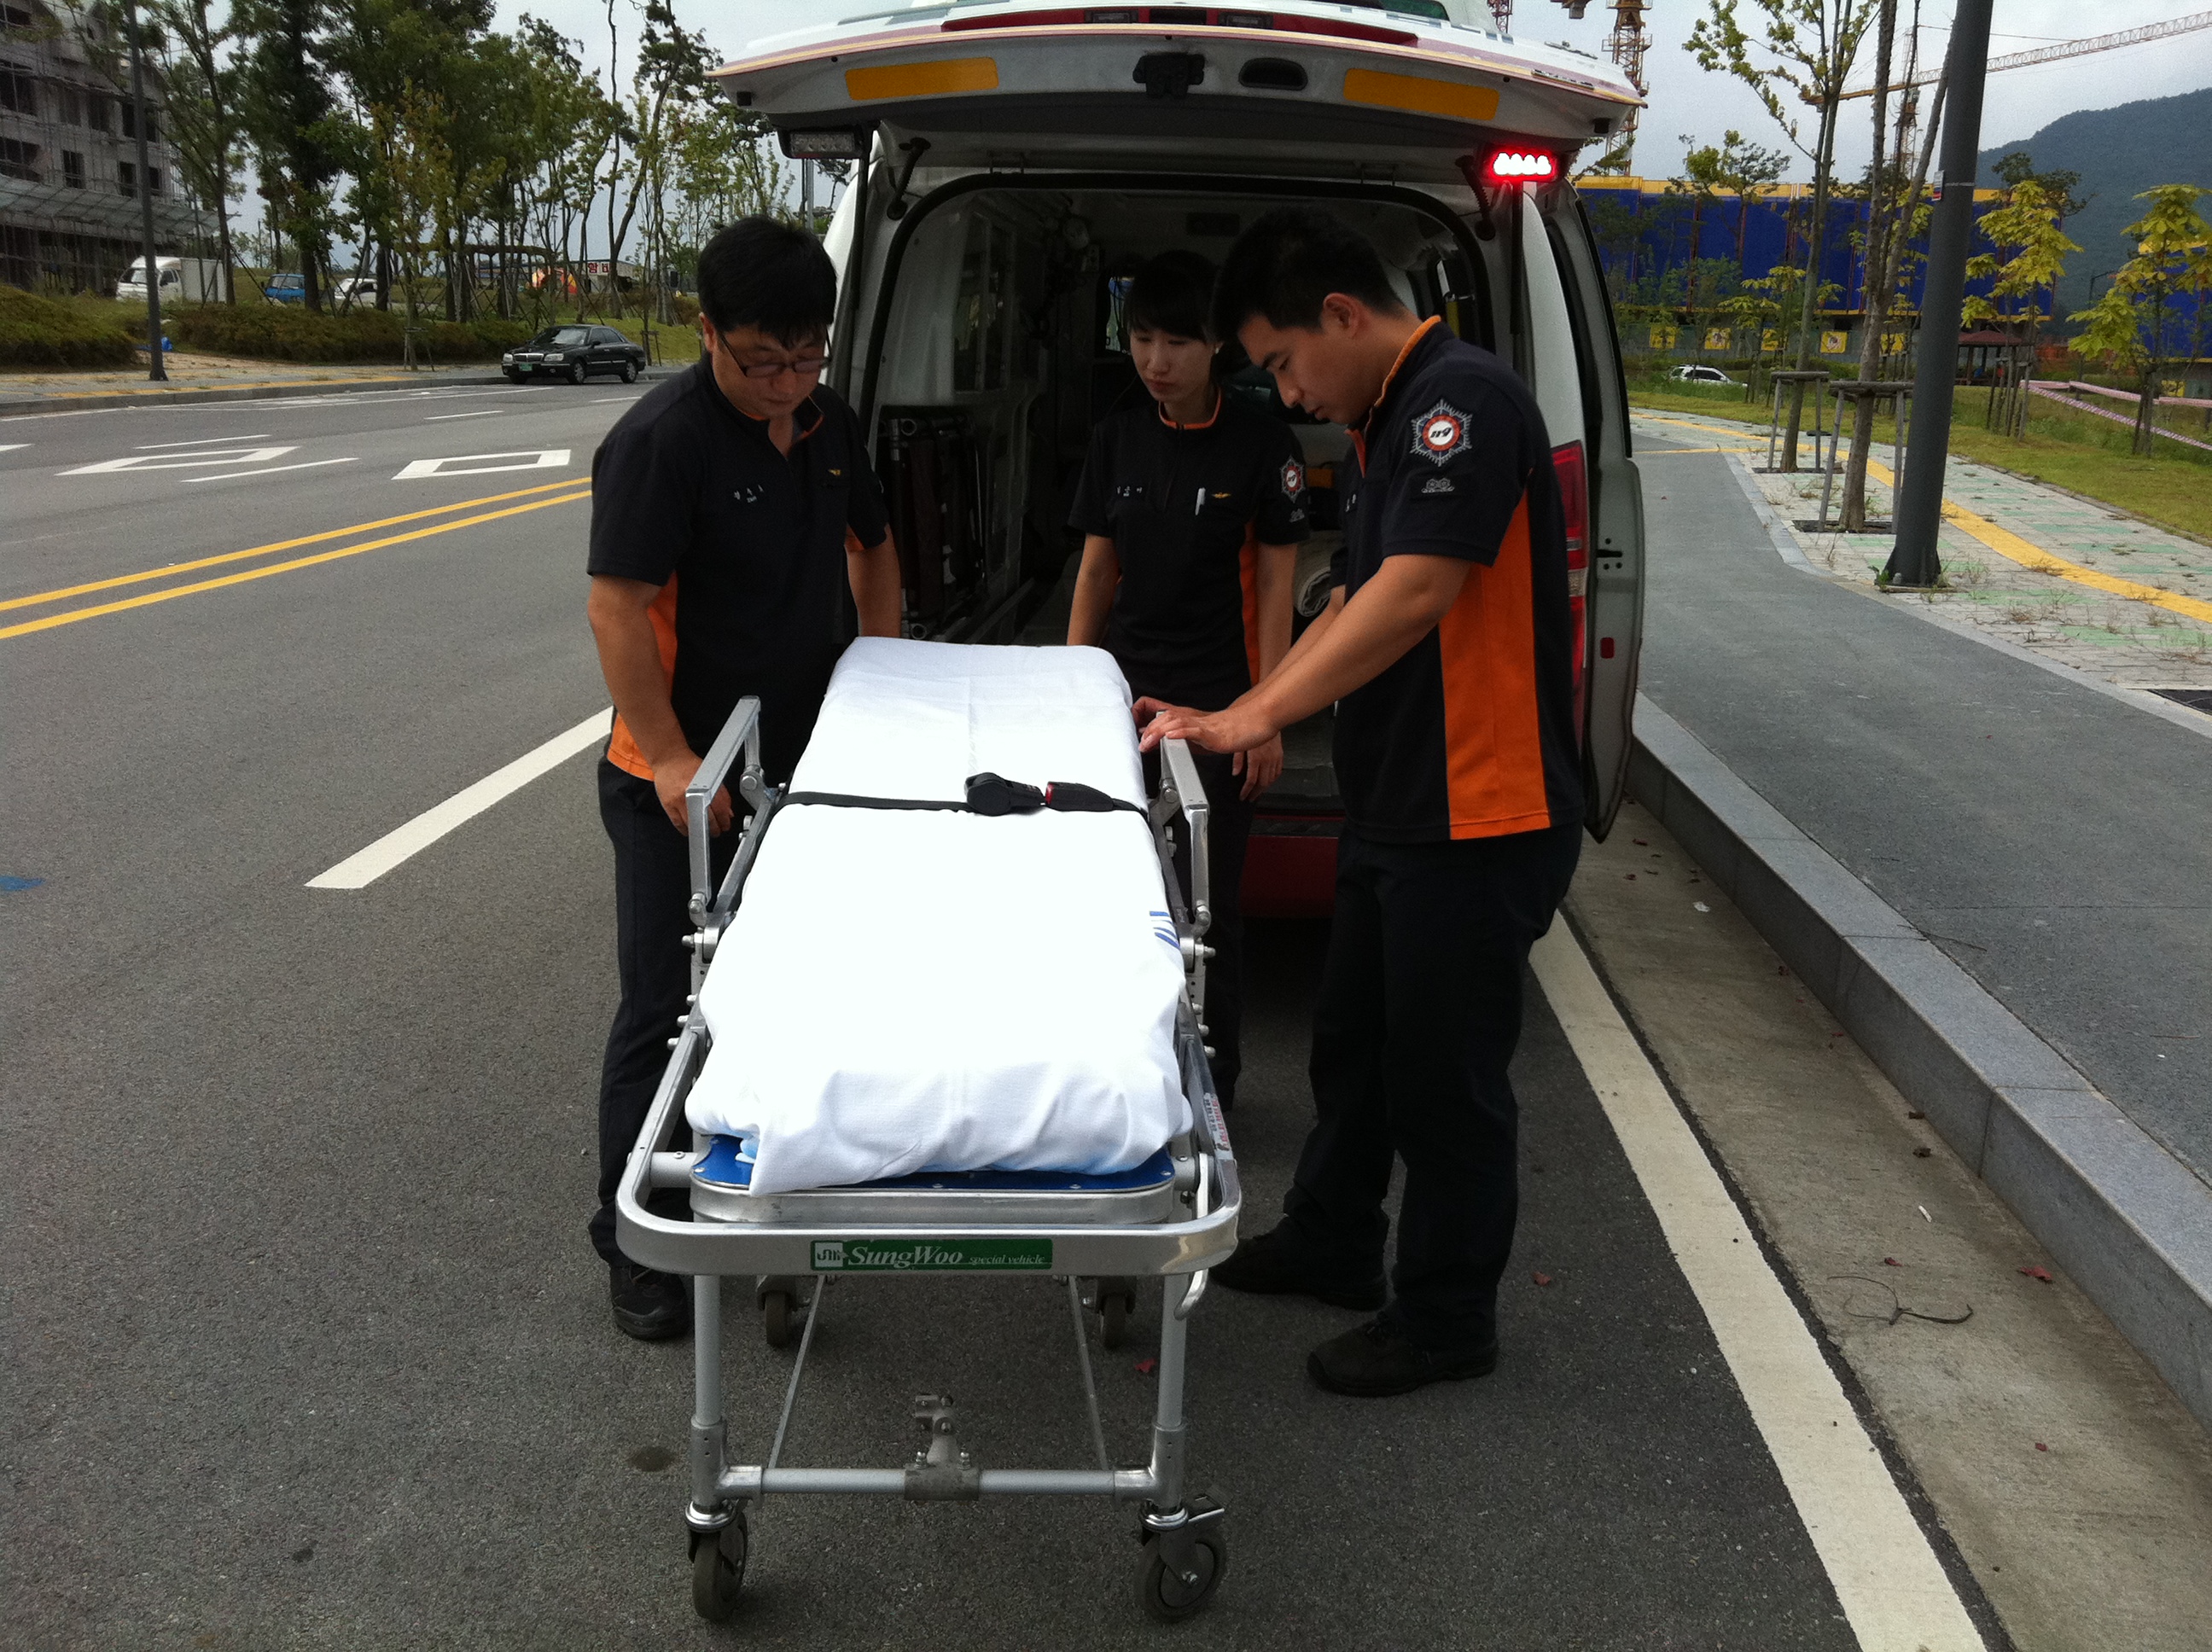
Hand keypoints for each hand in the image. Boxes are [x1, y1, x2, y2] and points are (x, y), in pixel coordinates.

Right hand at [653, 750, 733, 836]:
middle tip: (717, 830)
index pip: (720, 809)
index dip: (724, 820)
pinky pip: (678, 824)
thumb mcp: (711, 775)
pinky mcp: (668, 805)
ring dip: (701, 831)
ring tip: (705, 830)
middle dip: (715, 828)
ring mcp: (679, 801)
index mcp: (705, 785)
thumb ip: (721, 794)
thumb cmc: (688, 765)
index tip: (725, 825)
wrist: (668, 758)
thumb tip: (727, 812)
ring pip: (693, 825)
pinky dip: (686, 829)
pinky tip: (691, 829)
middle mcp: (692, 793)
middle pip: (708, 819)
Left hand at [1133, 696, 1277, 758]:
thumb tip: (1163, 742)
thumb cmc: (1229, 730)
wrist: (1252, 723)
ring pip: (1175, 722)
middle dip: (1148, 729)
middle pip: (1164, 716)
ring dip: (1159, 731)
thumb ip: (1182, 738)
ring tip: (1148, 742)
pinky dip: (1181, 733)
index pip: (1160, 710)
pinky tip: (1171, 737)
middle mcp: (1191, 717)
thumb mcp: (1199, 736)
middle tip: (1141, 743)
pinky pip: (1194, 730)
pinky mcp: (1212, 733)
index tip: (1136, 729)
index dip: (1144, 714)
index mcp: (1187, 718)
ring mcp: (1202, 724)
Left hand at [1234, 732, 1284, 799]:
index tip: (1243, 796)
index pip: (1251, 780)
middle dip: (1256, 793)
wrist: (1268, 718)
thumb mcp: (1240, 743)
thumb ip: (1237, 760)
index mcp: (1256, 758)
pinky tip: (1269, 781)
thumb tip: (1235, 773)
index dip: (1246, 791)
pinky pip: (1278, 772)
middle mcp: (1267, 760)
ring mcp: (1274, 758)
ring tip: (1258, 792)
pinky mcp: (1280, 756)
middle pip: (1262, 783)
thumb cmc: (1251, 728)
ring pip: (1271, 779)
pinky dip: (1273, 779)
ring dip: (1264, 788)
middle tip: (1250, 798)